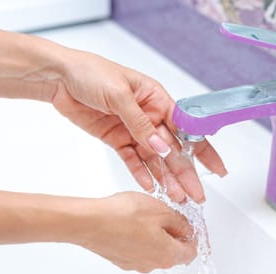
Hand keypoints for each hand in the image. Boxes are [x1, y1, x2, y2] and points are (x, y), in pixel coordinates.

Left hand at [52, 50, 225, 202]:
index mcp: (156, 98)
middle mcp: (148, 115)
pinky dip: (141, 173)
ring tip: (177, 197)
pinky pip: (132, 160)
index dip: (203, 149)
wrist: (60, 78)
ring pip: (154, 158)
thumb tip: (162, 146)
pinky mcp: (115, 138)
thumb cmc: (91, 73)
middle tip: (197, 194)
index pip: (185, 127)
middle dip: (186, 172)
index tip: (216, 168)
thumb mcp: (119, 94)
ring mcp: (132, 129)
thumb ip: (140, 123)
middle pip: (172, 148)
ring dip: (166, 177)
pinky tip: (152, 187)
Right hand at [76, 192, 196, 272]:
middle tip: (165, 215)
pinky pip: (135, 250)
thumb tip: (187, 228)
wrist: (90, 223)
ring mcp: (134, 264)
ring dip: (154, 236)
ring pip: (153, 251)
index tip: (190, 224)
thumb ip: (180, 221)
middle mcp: (152, 265)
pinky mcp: (119, 259)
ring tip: (143, 216)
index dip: (194, 236)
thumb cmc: (123, 216)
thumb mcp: (161, 210)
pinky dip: (137, 238)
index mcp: (167, 255)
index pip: (192, 252)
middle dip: (173, 234)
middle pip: (172, 252)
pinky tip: (128, 223)